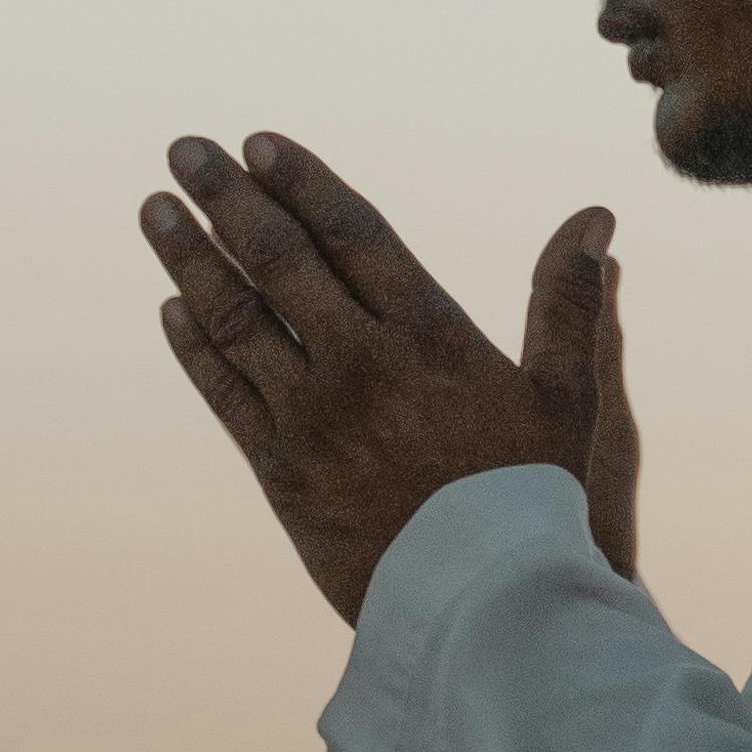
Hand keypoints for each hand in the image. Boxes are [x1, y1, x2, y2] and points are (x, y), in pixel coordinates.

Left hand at [144, 133, 642, 625]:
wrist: (484, 608)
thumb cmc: (535, 499)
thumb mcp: (569, 397)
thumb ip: (570, 302)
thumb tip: (596, 217)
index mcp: (431, 336)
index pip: (353, 234)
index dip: (303, 183)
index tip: (259, 143)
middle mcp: (362, 365)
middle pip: (280, 260)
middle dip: (228, 198)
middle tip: (185, 149)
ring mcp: (313, 418)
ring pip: (237, 320)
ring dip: (189, 259)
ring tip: (155, 209)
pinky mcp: (281, 474)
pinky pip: (225, 395)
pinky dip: (195, 349)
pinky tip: (171, 310)